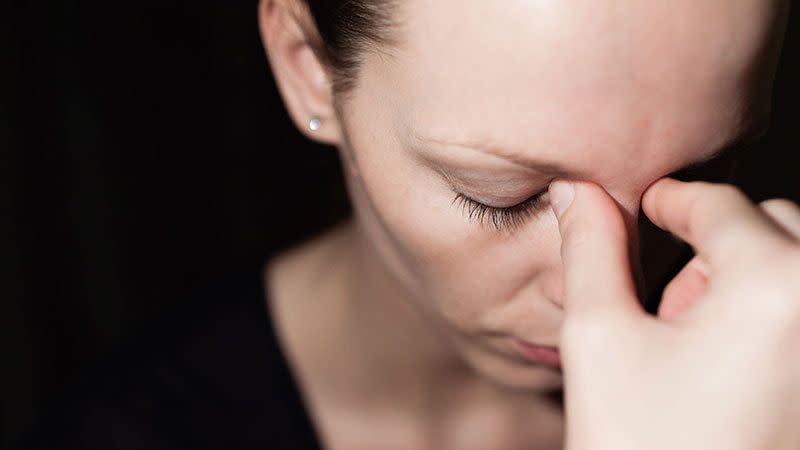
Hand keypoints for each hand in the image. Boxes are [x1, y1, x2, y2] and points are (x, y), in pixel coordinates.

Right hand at [549, 178, 799, 449]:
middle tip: (666, 307)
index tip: (647, 206)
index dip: (671, 201)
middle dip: (714, 248)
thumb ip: (589, 250)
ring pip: (797, 266)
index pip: (718, 204)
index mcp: (775, 286)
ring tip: (696, 346)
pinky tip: (732, 370)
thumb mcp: (599, 340)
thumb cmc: (641, 448)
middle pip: (771, 225)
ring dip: (748, 280)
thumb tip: (576, 191)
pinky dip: (775, 315)